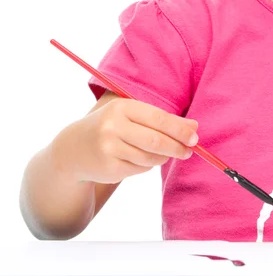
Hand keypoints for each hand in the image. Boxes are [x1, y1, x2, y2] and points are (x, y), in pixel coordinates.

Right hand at [54, 98, 198, 183]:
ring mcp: (109, 148)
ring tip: (164, 154)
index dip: (180, 129)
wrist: (73, 148)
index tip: (194, 137)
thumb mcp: (133, 116)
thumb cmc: (113, 126)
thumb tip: (194, 127)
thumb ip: (163, 119)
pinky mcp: (109, 168)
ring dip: (162, 157)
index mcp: (122, 107)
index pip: (158, 118)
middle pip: (156, 140)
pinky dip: (147, 165)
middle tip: (189, 151)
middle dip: (177, 147)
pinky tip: (141, 159)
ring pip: (150, 157)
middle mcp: (113, 127)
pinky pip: (140, 168)